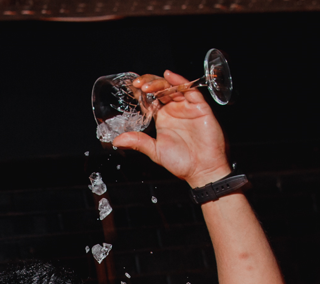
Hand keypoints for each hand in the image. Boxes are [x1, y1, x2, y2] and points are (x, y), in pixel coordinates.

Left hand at [111, 71, 231, 187]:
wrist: (203, 171)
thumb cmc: (182, 163)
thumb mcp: (156, 151)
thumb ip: (138, 142)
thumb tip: (117, 140)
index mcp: (163, 117)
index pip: (151, 97)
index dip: (142, 90)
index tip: (131, 88)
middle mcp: (175, 109)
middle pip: (161, 88)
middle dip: (149, 83)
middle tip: (138, 85)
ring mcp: (188, 107)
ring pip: (173, 86)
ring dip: (160, 83)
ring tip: (148, 86)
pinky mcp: (200, 107)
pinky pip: (191, 90)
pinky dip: (180, 81)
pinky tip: (170, 76)